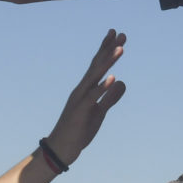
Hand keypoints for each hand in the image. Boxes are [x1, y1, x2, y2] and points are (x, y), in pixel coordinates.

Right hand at [42, 30, 126, 169]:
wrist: (61, 149)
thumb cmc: (78, 130)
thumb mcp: (99, 113)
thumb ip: (109, 98)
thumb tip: (120, 82)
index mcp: (86, 89)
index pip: (98, 65)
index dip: (107, 49)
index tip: (117, 34)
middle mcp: (82, 89)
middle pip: (97, 65)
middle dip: (109, 49)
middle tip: (121, 33)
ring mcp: (80, 99)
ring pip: (95, 76)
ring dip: (108, 62)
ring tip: (120, 48)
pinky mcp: (80, 111)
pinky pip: (93, 97)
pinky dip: (102, 86)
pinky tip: (112, 77)